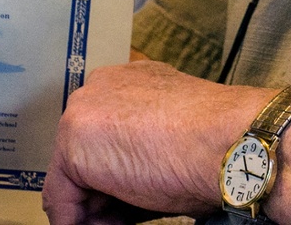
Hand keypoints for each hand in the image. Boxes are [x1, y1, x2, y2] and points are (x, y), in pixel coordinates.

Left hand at [43, 60, 271, 223]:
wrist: (230, 143)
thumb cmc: (218, 144)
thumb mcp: (173, 141)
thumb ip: (139, 153)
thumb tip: (121, 195)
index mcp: (131, 81)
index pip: (105, 135)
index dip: (114, 176)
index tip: (123, 204)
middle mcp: (102, 87)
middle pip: (83, 153)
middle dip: (99, 193)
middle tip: (120, 220)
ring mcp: (83, 112)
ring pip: (71, 177)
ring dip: (92, 210)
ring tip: (122, 224)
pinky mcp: (73, 144)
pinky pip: (60, 200)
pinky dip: (76, 223)